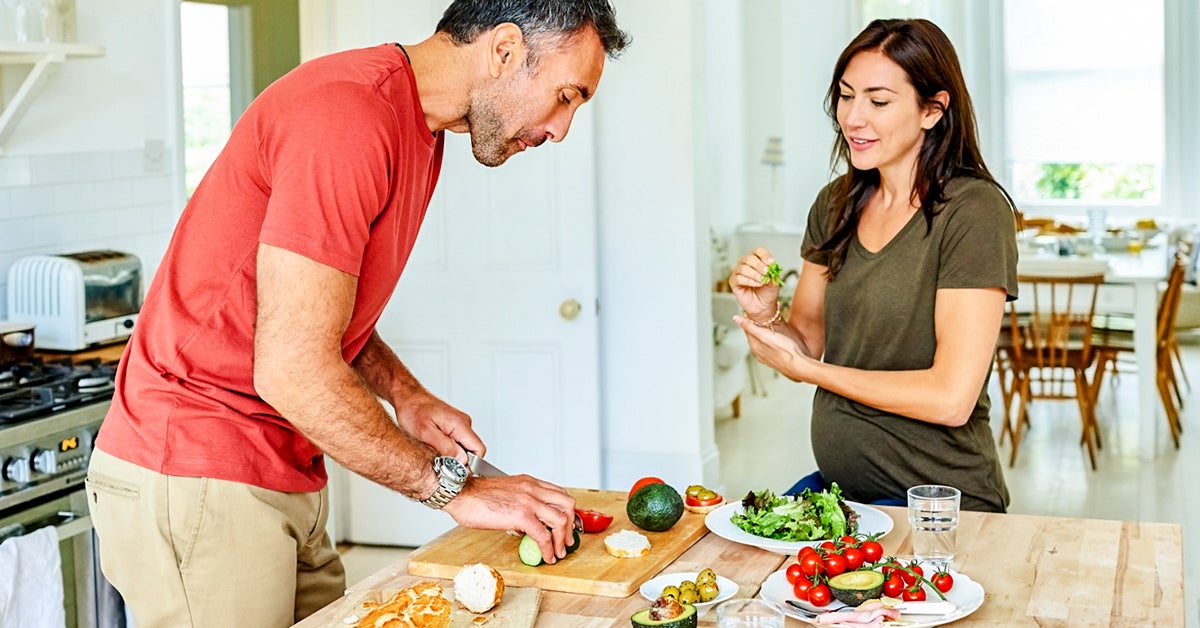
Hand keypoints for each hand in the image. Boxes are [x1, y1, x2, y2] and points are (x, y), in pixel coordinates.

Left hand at [394, 392, 484, 461]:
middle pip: (472, 451)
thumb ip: (445, 446)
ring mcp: (460, 424)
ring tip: (433, 448)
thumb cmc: (413, 410)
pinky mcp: (453, 426)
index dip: (470, 464)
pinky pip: (456, 442)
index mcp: (460, 424)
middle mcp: (464, 423)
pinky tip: (433, 444)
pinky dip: (446, 447)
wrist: (407, 396)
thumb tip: (461, 460)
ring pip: (463, 448)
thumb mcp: (425, 433)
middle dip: (458, 460)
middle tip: (440, 460)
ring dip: (451, 454)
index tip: (454, 469)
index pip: (479, 450)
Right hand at [443, 475, 575, 563]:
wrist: (460, 494)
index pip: (559, 493)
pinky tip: (546, 555)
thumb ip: (520, 504)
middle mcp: (533, 489)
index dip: (567, 511)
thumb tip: (527, 524)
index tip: (566, 525)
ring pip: (561, 519)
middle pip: (567, 504)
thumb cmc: (476, 496)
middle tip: (567, 540)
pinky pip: (544, 535)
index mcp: (529, 482)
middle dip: (571, 525)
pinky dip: (549, 548)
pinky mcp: (522, 515)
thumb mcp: (505, 493)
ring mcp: (529, 501)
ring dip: (563, 540)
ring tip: (559, 552)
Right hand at [728, 247, 781, 322]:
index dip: (765, 255)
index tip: (771, 262)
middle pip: (749, 258)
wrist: (764, 306)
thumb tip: (770, 268)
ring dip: (754, 274)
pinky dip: (748, 281)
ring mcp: (738, 272)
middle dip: (759, 265)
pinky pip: (738, 278)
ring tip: (762, 281)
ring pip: (742, 268)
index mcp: (757, 260)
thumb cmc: (768, 292)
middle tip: (766, 272)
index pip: (759, 251)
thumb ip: (773, 274)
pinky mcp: (734, 282)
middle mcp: (746, 264)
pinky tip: (756, 284)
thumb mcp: (775, 282)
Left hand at [733, 313, 810, 380]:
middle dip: (756, 328)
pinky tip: (776, 340)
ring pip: (761, 343)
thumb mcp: (765, 335)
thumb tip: (736, 318)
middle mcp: (758, 353)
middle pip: (754, 337)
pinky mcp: (775, 360)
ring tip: (769, 328)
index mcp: (754, 346)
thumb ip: (750, 327)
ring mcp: (766, 358)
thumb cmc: (784, 349)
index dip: (750, 320)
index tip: (753, 313)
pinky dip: (769, 342)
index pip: (747, 330)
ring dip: (763, 335)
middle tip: (762, 318)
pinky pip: (768, 348)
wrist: (798, 365)